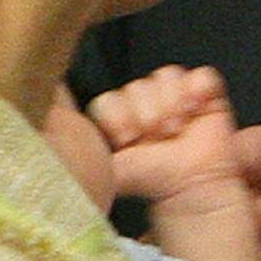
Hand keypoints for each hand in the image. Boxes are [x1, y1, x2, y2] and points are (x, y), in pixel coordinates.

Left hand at [87, 64, 244, 216]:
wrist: (190, 186)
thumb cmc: (151, 178)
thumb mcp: (110, 169)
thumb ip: (85, 151)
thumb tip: (56, 136)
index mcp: (118, 116)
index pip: (108, 99)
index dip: (119, 117)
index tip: (128, 140)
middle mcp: (144, 102)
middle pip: (137, 86)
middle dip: (148, 115)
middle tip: (157, 138)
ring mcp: (174, 94)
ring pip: (165, 76)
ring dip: (172, 105)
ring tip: (176, 129)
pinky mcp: (204, 92)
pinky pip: (200, 75)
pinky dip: (198, 90)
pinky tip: (196, 110)